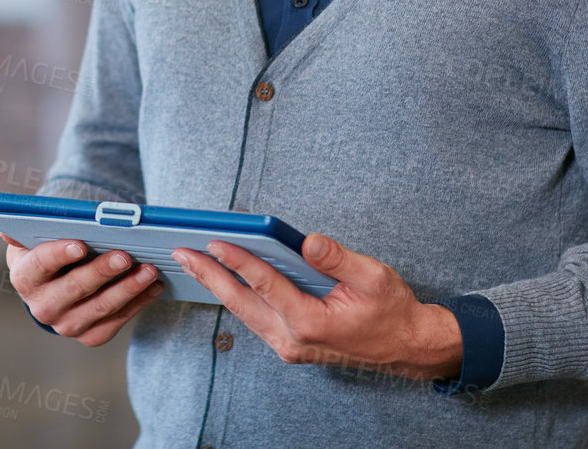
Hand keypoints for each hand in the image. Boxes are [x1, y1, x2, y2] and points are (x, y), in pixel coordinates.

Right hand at [1, 233, 162, 346]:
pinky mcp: (90, 336)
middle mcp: (42, 307)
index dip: (59, 254)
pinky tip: (154, 287)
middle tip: (125, 255)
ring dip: (127, 289)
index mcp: (25, 276)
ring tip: (149, 269)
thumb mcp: (37, 235)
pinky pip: (116, 322)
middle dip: (101, 271)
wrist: (56, 284)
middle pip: (74, 289)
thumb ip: (28, 228)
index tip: (80, 243)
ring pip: (100, 308)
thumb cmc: (50, 249)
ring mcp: (66, 325)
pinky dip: (138, 304)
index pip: (40, 264)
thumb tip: (5, 230)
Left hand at [173, 233, 462, 379]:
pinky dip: (236, 298)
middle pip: (241, 302)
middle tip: (181, 253)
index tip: (214, 241)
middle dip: (209, 275)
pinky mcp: (290, 346)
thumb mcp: (373, 277)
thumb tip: (307, 241)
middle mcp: (293, 339)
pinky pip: (254, 319)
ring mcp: (289, 347)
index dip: (237, 260)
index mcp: (311, 321)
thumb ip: (337, 258)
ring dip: (217, 286)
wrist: (406, 347)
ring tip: (193, 262)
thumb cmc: (391, 310)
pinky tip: (224, 280)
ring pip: (244, 313)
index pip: (265, 284)